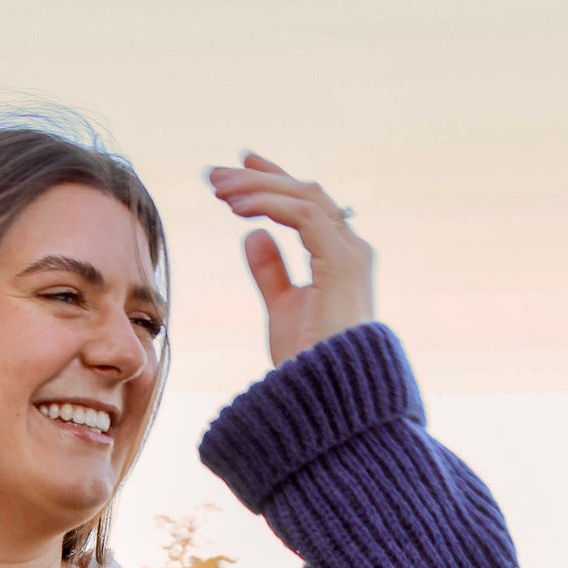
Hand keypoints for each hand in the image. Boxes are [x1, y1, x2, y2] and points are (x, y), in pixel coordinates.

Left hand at [207, 152, 374, 368]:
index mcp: (339, 259)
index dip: (274, 183)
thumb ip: (272, 272)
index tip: (239, 170)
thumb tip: (252, 236)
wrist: (329, 398)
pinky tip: (238, 206)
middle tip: (216, 174)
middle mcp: (350, 250)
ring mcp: (350, 254)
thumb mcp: (283, 308)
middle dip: (260, 178)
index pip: (308, 207)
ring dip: (258, 188)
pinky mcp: (343, 262)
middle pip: (306, 195)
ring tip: (218, 189)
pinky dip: (270, 204)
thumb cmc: (310, 364)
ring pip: (305, 198)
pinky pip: (304, 216)